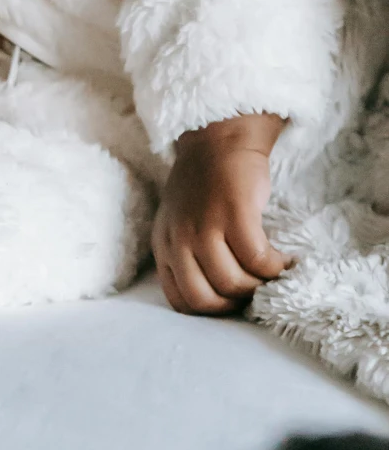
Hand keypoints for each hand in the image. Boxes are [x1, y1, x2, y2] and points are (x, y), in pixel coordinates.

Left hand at [152, 113, 291, 314]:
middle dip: (233, 304)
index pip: (180, 301)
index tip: (232, 300)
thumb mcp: (178, 223)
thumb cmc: (204, 186)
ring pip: (233, 283)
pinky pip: (258, 259)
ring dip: (259, 286)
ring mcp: (204, 228)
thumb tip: (218, 293)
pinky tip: (284, 261)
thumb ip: (186, 254)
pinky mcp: (234, 215)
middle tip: (253, 291)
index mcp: (164, 246)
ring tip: (272, 274)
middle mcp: (178, 240)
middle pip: (204, 300)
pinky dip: (275, 267)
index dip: (211, 309)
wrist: (219, 140)